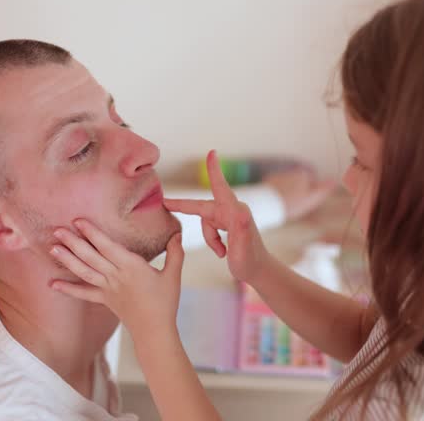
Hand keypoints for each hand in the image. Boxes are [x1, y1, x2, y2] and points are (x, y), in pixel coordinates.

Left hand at [49, 220, 183, 335]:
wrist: (155, 330)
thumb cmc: (166, 302)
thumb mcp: (173, 275)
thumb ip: (175, 253)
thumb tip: (178, 233)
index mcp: (132, 267)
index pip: (108, 246)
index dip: (93, 233)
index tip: (79, 221)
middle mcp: (116, 276)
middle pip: (91, 257)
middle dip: (73, 242)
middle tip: (57, 229)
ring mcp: (108, 289)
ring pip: (84, 272)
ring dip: (68, 260)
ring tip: (53, 247)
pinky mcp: (105, 300)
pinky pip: (83, 294)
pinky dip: (68, 289)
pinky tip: (52, 283)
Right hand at [164, 150, 271, 284]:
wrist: (258, 271)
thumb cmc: (250, 261)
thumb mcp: (244, 248)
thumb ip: (242, 228)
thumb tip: (240, 210)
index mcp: (235, 211)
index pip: (220, 187)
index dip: (213, 171)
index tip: (212, 153)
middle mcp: (232, 210)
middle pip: (202, 208)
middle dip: (183, 205)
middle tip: (165, 201)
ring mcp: (229, 217)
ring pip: (205, 222)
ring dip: (210, 239)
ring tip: (222, 252)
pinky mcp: (227, 224)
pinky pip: (209, 228)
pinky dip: (212, 241)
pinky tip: (223, 251)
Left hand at [263, 168, 335, 220]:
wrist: (269, 204)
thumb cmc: (292, 203)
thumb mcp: (312, 198)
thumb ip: (324, 188)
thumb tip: (334, 180)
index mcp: (303, 175)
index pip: (312, 182)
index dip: (311, 193)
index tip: (306, 202)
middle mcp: (291, 172)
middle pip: (299, 182)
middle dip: (299, 191)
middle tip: (296, 204)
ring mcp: (279, 175)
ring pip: (288, 184)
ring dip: (289, 191)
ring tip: (286, 204)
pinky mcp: (269, 181)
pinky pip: (277, 186)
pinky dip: (278, 192)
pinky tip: (278, 200)